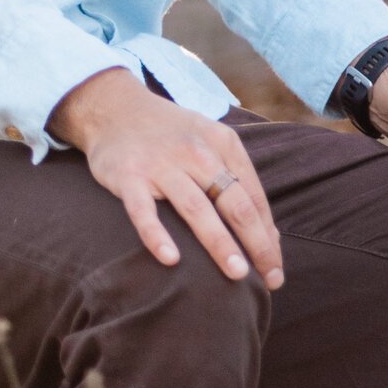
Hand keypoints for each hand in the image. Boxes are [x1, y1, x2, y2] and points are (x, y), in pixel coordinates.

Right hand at [49, 69, 284, 287]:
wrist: (113, 107)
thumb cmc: (170, 134)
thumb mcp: (209, 142)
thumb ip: (237, 180)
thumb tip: (268, 235)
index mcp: (222, 142)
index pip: (254, 196)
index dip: (268, 236)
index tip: (274, 269)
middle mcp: (195, 151)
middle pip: (234, 203)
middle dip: (256, 243)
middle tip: (270, 279)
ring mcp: (160, 163)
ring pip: (196, 208)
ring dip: (219, 243)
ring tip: (237, 274)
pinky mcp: (128, 175)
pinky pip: (143, 210)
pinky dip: (156, 235)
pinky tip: (171, 260)